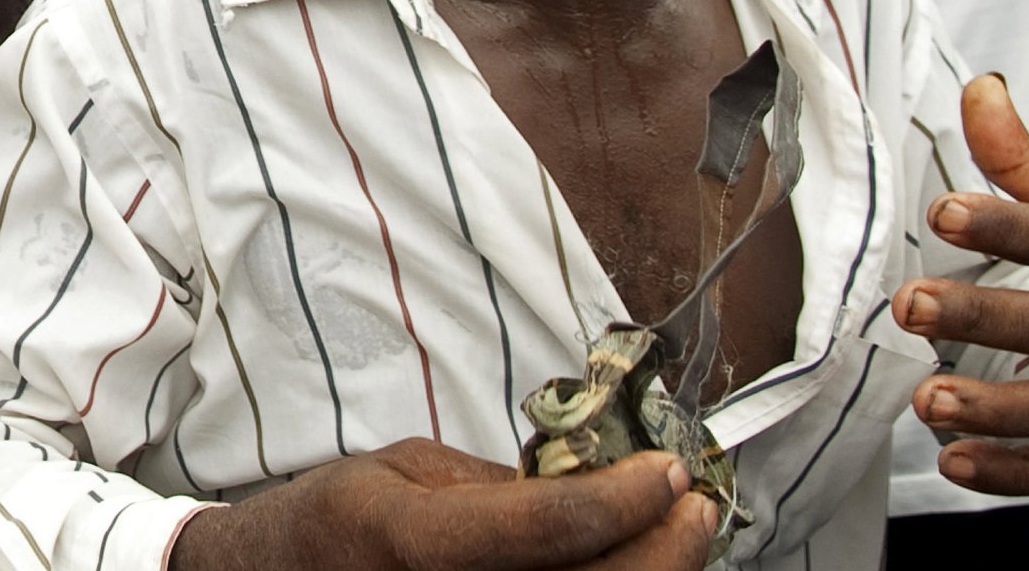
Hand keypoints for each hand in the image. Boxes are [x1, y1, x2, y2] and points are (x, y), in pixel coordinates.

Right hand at [169, 441, 716, 570]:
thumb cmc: (337, 520)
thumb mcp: (404, 471)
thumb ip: (497, 486)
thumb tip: (596, 485)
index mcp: (411, 539)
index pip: (546, 527)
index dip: (624, 496)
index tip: (667, 467)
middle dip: (666, 549)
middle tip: (691, 503)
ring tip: (673, 534)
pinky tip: (629, 566)